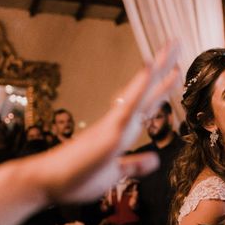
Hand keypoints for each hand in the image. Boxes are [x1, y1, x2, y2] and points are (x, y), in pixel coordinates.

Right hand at [32, 43, 178, 204]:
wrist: (48, 182)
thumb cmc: (77, 178)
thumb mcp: (116, 174)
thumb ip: (134, 164)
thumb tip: (154, 159)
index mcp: (122, 131)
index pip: (147, 105)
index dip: (162, 88)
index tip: (176, 70)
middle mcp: (119, 122)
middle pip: (147, 90)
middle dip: (164, 68)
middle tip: (177, 42)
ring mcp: (115, 124)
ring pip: (142, 90)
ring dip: (157, 68)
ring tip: (172, 45)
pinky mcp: (110, 131)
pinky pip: (129, 105)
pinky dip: (141, 86)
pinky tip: (151, 68)